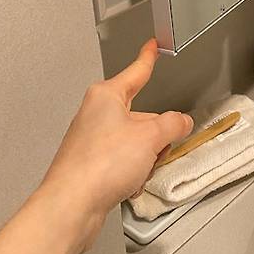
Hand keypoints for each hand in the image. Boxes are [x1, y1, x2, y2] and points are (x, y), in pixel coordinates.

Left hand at [40, 39, 192, 250]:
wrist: (71, 206)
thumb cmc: (99, 164)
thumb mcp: (151, 137)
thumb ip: (173, 125)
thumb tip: (181, 122)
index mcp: (106, 96)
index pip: (135, 71)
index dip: (148, 58)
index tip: (152, 46)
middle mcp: (96, 115)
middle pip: (141, 115)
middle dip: (157, 133)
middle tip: (163, 145)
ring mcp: (91, 141)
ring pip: (134, 141)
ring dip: (146, 157)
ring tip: (140, 170)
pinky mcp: (91, 166)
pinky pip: (123, 163)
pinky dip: (132, 173)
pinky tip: (130, 184)